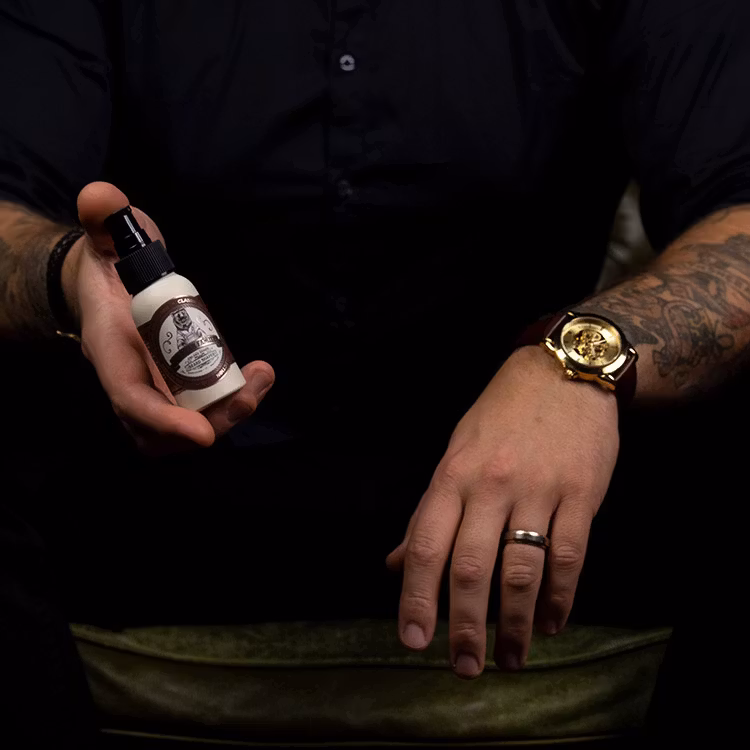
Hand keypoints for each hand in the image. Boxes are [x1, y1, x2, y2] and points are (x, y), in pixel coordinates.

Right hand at [65, 181, 273, 454]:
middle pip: (163, 432)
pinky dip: (233, 400)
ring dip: (229, 414)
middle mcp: (134, 381)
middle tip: (247, 395)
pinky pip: (204, 409)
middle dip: (208, 422)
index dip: (163, 419)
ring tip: (262, 378)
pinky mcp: (181, 387)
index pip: (130, 398)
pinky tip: (259, 374)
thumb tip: (101, 198)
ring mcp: (159, 389)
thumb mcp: (109, 236)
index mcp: (111, 352)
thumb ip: (105, 218)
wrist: (112, 285)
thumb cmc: (112, 265)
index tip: (202, 432)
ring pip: (189, 426)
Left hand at [385, 344, 618, 677]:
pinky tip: (553, 622)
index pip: (424, 545)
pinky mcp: (582, 493)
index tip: (412, 640)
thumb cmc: (500, 416)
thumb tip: (395, 563)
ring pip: (522, 571)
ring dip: (516, 624)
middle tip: (464, 667)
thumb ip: (427, 512)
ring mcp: (538, 488)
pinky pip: (569, 556)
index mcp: (452, 475)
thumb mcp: (454, 452)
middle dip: (464, 626)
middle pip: (471, 568)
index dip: (415, 598)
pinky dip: (561, 597)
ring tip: (511, 659)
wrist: (561, 372)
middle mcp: (490, 485)